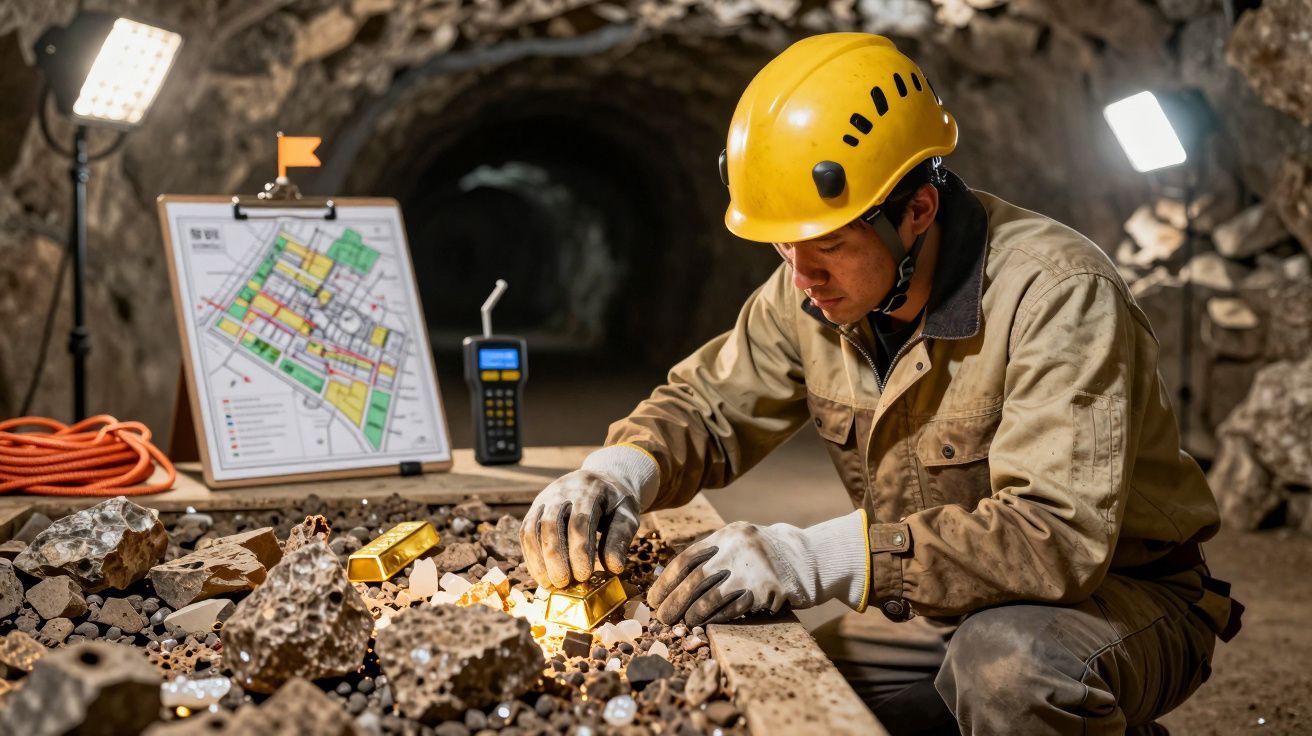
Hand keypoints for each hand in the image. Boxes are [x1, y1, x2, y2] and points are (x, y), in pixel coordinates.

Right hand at [521, 469, 640, 588]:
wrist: (601, 480)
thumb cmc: (615, 503)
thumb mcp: (626, 515)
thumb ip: (620, 539)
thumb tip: (613, 568)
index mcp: (589, 489)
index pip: (580, 521)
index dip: (580, 550)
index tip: (584, 575)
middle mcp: (562, 491)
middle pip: (552, 524)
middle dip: (556, 557)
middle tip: (564, 583)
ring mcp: (545, 499)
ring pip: (533, 529)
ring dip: (538, 559)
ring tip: (550, 584)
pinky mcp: (535, 509)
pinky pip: (526, 533)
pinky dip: (531, 556)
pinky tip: (541, 576)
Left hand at [647, 511, 869, 625]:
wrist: (807, 559)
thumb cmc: (762, 556)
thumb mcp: (737, 544)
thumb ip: (710, 557)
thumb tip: (669, 584)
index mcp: (727, 534)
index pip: (687, 558)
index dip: (666, 581)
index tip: (653, 599)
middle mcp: (738, 548)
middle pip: (696, 579)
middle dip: (675, 602)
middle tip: (662, 618)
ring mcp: (754, 569)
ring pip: (712, 597)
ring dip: (694, 614)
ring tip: (685, 623)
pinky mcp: (768, 590)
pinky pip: (734, 609)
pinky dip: (717, 618)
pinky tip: (707, 624)